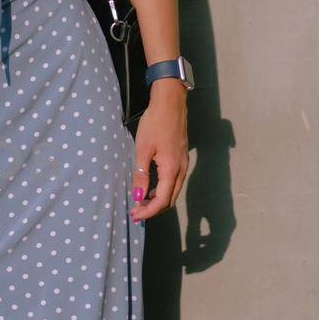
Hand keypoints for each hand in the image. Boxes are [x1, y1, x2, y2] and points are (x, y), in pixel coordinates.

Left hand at [131, 81, 189, 220]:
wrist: (171, 103)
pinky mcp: (181, 159)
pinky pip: (174, 182)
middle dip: (153, 209)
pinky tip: (150, 188)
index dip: (148, 211)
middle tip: (136, 212)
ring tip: (140, 202)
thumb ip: (141, 175)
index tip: (134, 215)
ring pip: (173, 192)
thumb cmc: (155, 123)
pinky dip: (163, 190)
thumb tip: (138, 197)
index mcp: (172, 169)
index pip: (162, 200)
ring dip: (158, 200)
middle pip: (170, 200)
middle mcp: (181, 170)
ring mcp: (183, 164)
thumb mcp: (143, 149)